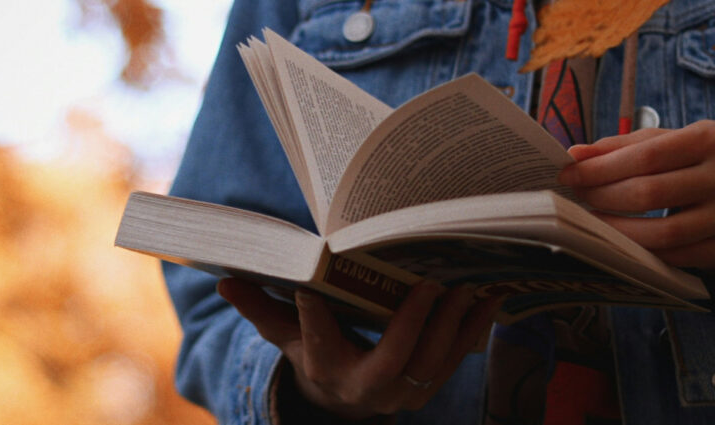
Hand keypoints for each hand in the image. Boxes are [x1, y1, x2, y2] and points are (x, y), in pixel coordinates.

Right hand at [217, 278, 500, 419]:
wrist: (345, 395)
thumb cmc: (315, 352)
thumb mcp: (285, 335)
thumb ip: (260, 308)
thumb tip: (225, 283)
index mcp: (325, 370)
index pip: (317, 343)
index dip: (312, 316)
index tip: (310, 283)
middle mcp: (366, 389)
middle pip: (392, 362)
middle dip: (412, 325)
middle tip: (428, 285)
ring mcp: (403, 392)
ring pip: (433, 363)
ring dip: (452, 326)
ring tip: (464, 287)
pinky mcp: (429, 385)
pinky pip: (457, 359)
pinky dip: (474, 328)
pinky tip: (490, 295)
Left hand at [558, 120, 714, 267]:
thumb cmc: (689, 160)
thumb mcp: (661, 142)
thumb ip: (619, 147)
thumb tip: (574, 155)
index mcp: (710, 138)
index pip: (645, 156)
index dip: (601, 169)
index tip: (569, 175)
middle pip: (650, 194)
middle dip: (604, 197)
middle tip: (578, 198)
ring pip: (664, 232)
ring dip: (618, 231)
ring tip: (594, 222)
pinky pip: (678, 257)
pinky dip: (644, 252)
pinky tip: (623, 241)